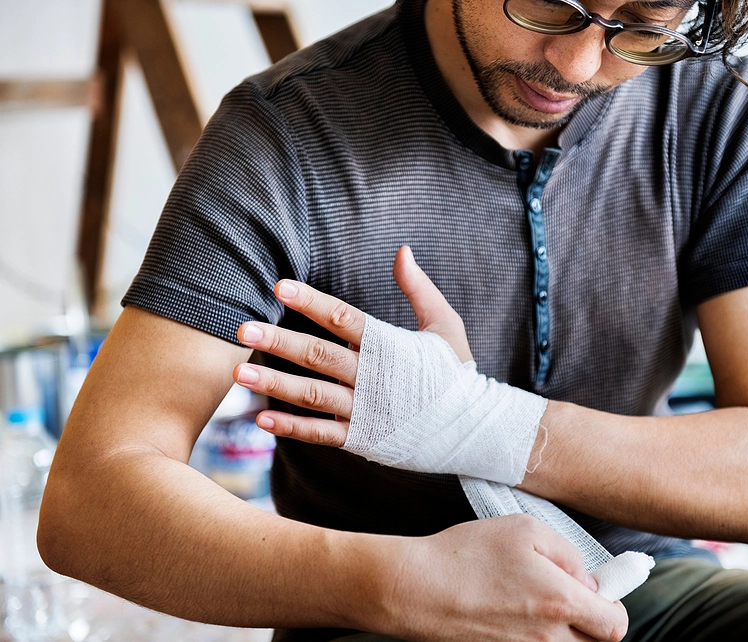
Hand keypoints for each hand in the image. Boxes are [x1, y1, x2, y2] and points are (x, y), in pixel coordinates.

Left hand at [233, 246, 472, 444]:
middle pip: (319, 355)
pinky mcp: (363, 437)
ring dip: (275, 383)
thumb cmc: (456, 372)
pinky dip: (292, 427)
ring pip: (313, 394)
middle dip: (279, 340)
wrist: (474, 428)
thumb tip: (401, 250)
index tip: (280, 286)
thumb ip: (419, 288)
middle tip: (241, 328)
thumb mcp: (446, 324)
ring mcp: (366, 410)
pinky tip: (262, 419)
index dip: (311, 301)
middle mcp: (373, 377)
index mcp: (390, 345)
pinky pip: (322, 432)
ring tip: (239, 372)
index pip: (344, 318)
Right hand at [373, 515, 627, 640]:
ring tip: (530, 603)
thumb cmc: (467, 554)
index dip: (612, 606)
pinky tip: (510, 615)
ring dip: (561, 630)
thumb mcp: (525, 530)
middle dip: (589, 621)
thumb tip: (587, 582)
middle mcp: (548, 639)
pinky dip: (532, 637)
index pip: (616, 625)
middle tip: (563, 595)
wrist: (415, 589)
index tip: (597, 591)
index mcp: (560, 602)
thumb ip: (569, 555)